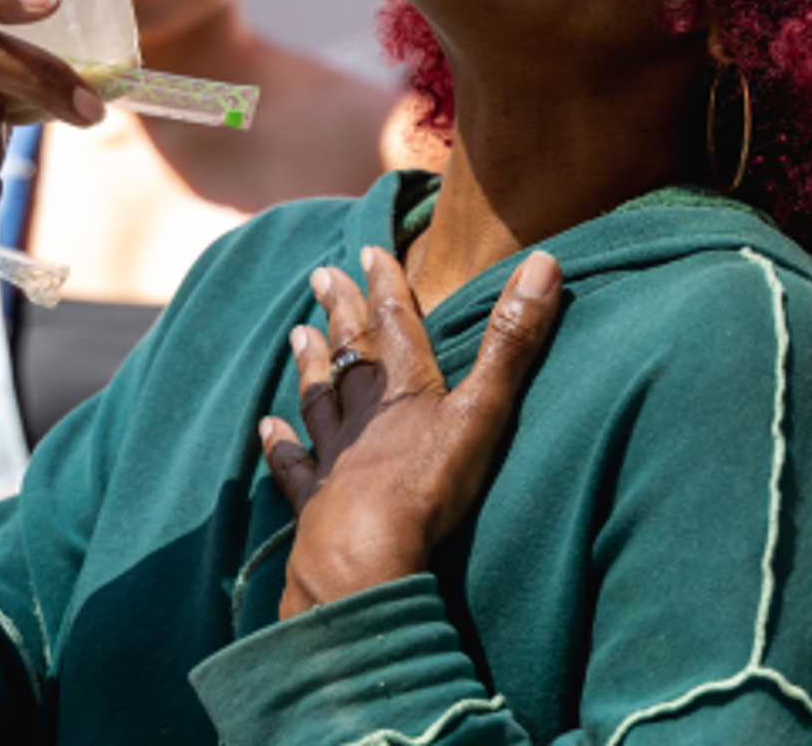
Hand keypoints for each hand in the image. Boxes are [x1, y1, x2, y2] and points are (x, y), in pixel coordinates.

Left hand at [261, 244, 562, 617]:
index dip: (385, 284)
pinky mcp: (316, 504)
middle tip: (320, 275)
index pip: (396, 322)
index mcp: (407, 389)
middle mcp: (366, 415)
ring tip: (298, 335)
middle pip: (353, 352)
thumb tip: (544, 263)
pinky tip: (267, 427)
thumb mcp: (485, 410)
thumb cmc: (430, 488)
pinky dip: (281, 445)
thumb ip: (512, 341)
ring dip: (311, 366)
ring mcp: (337, 458)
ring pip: (321, 399)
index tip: (369, 251)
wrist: (366, 560)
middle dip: (341, 311)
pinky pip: (295, 467)